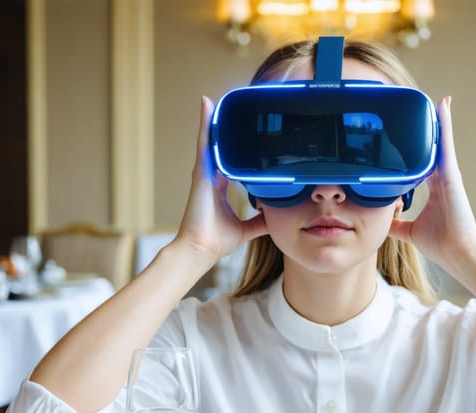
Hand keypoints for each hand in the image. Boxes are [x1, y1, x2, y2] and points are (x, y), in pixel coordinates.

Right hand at [175, 96, 267, 264]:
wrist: (200, 250)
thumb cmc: (216, 241)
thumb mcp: (246, 229)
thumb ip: (259, 222)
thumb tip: (275, 219)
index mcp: (218, 187)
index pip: (227, 160)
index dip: (234, 147)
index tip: (244, 134)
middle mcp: (210, 177)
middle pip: (218, 147)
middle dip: (224, 130)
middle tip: (234, 108)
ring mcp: (203, 173)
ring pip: (209, 140)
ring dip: (212, 119)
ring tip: (217, 98)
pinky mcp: (199, 173)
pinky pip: (203, 143)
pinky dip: (205, 124)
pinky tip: (207, 105)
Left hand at [388, 97, 475, 276]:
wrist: (459, 255)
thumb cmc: (441, 244)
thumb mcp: (410, 231)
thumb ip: (396, 223)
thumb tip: (382, 219)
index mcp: (434, 190)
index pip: (423, 163)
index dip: (415, 149)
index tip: (407, 136)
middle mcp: (442, 179)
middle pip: (432, 149)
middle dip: (427, 130)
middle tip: (419, 108)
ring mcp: (449, 176)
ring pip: (440, 142)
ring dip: (437, 121)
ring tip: (433, 100)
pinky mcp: (453, 176)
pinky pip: (446, 146)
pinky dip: (444, 126)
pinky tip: (442, 107)